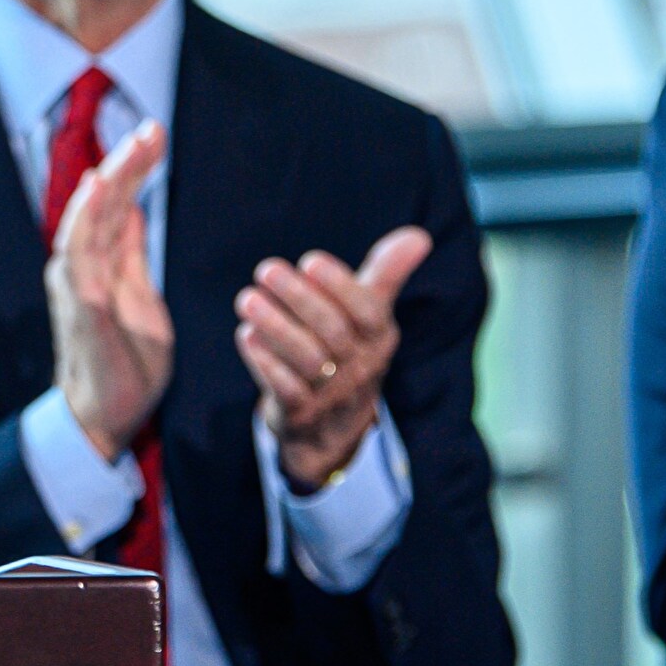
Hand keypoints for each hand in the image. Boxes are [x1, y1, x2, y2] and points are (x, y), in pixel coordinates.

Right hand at [46, 122, 174, 458]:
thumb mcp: (139, 296)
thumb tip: (133, 210)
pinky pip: (82, 249)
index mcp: (98, 264)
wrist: (103, 414)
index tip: (154, 136)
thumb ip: (131, 254)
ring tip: (131, 148)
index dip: (133, 169)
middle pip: (101, 204)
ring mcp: (77, 282)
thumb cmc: (123, 362)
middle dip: (126, 163)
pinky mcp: (82, 302)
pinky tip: (101, 189)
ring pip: (88, 218)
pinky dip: (88, 216)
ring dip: (110, 180)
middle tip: (151, 128)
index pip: (115, 206)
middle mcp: (79, 266)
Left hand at [233, 226, 432, 489]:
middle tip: (266, 269)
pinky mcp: (300, 414)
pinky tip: (246, 335)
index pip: (368, 311)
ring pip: (306, 359)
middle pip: (332, 331)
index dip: (340, 285)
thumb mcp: (371, 318)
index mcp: (379, 337)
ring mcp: (330, 393)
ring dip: (274, 326)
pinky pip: (284, 388)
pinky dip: (264, 361)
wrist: (334, 430)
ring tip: (247, 298)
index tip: (311, 261)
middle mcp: (360, 366)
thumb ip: (386, 275)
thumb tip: (418, 235)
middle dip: (298, 298)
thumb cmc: (349, 354)